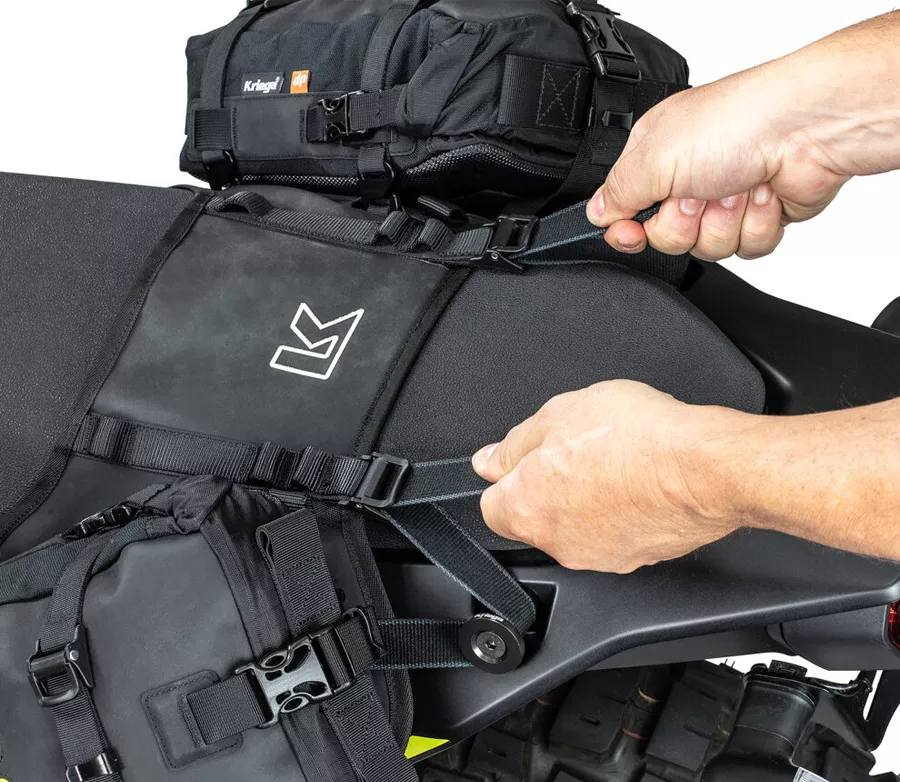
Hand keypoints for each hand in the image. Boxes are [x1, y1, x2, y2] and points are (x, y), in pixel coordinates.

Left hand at [471, 380, 750, 572]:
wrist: (706, 469)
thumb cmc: (637, 438)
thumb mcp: (559, 414)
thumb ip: (515, 442)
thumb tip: (489, 460)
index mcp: (527, 508)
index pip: (490, 505)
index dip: (506, 477)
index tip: (524, 460)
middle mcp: (558, 542)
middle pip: (534, 517)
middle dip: (547, 487)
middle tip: (577, 451)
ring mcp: (599, 557)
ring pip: (576, 526)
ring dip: (585, 500)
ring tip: (614, 462)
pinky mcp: (638, 559)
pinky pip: (614, 535)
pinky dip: (620, 514)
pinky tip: (638, 482)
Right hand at [588, 12, 899, 260]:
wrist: (807, 128)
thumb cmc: (736, 123)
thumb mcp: (652, 157)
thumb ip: (616, 193)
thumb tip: (595, 214)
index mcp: (656, 157)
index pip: (625, 212)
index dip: (628, 230)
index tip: (632, 232)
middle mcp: (689, 178)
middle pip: (665, 238)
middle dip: (683, 225)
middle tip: (697, 195)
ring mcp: (725, 199)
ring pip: (708, 249)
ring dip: (723, 222)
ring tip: (737, 187)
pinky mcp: (759, 216)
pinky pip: (745, 249)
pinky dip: (755, 225)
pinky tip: (762, 194)